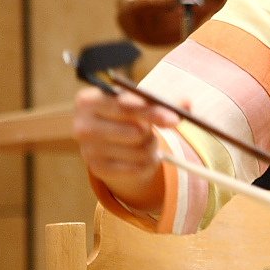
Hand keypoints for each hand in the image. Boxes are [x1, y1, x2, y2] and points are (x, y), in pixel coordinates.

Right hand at [72, 87, 181, 211]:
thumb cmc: (128, 115)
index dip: (151, 111)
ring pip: (139, 150)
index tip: (174, 119)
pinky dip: (147, 162)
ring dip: (151, 146)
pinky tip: (139, 156)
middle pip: (134, 130)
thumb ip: (164, 101)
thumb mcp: (142, 103)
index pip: (125, 105)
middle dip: (152, 130)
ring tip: (143, 141)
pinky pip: (137, 167)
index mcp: (88, 100)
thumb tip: (187, 104)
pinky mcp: (97, 169)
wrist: (110, 143)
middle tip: (159, 129)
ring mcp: (87, 149)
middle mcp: (82, 125)